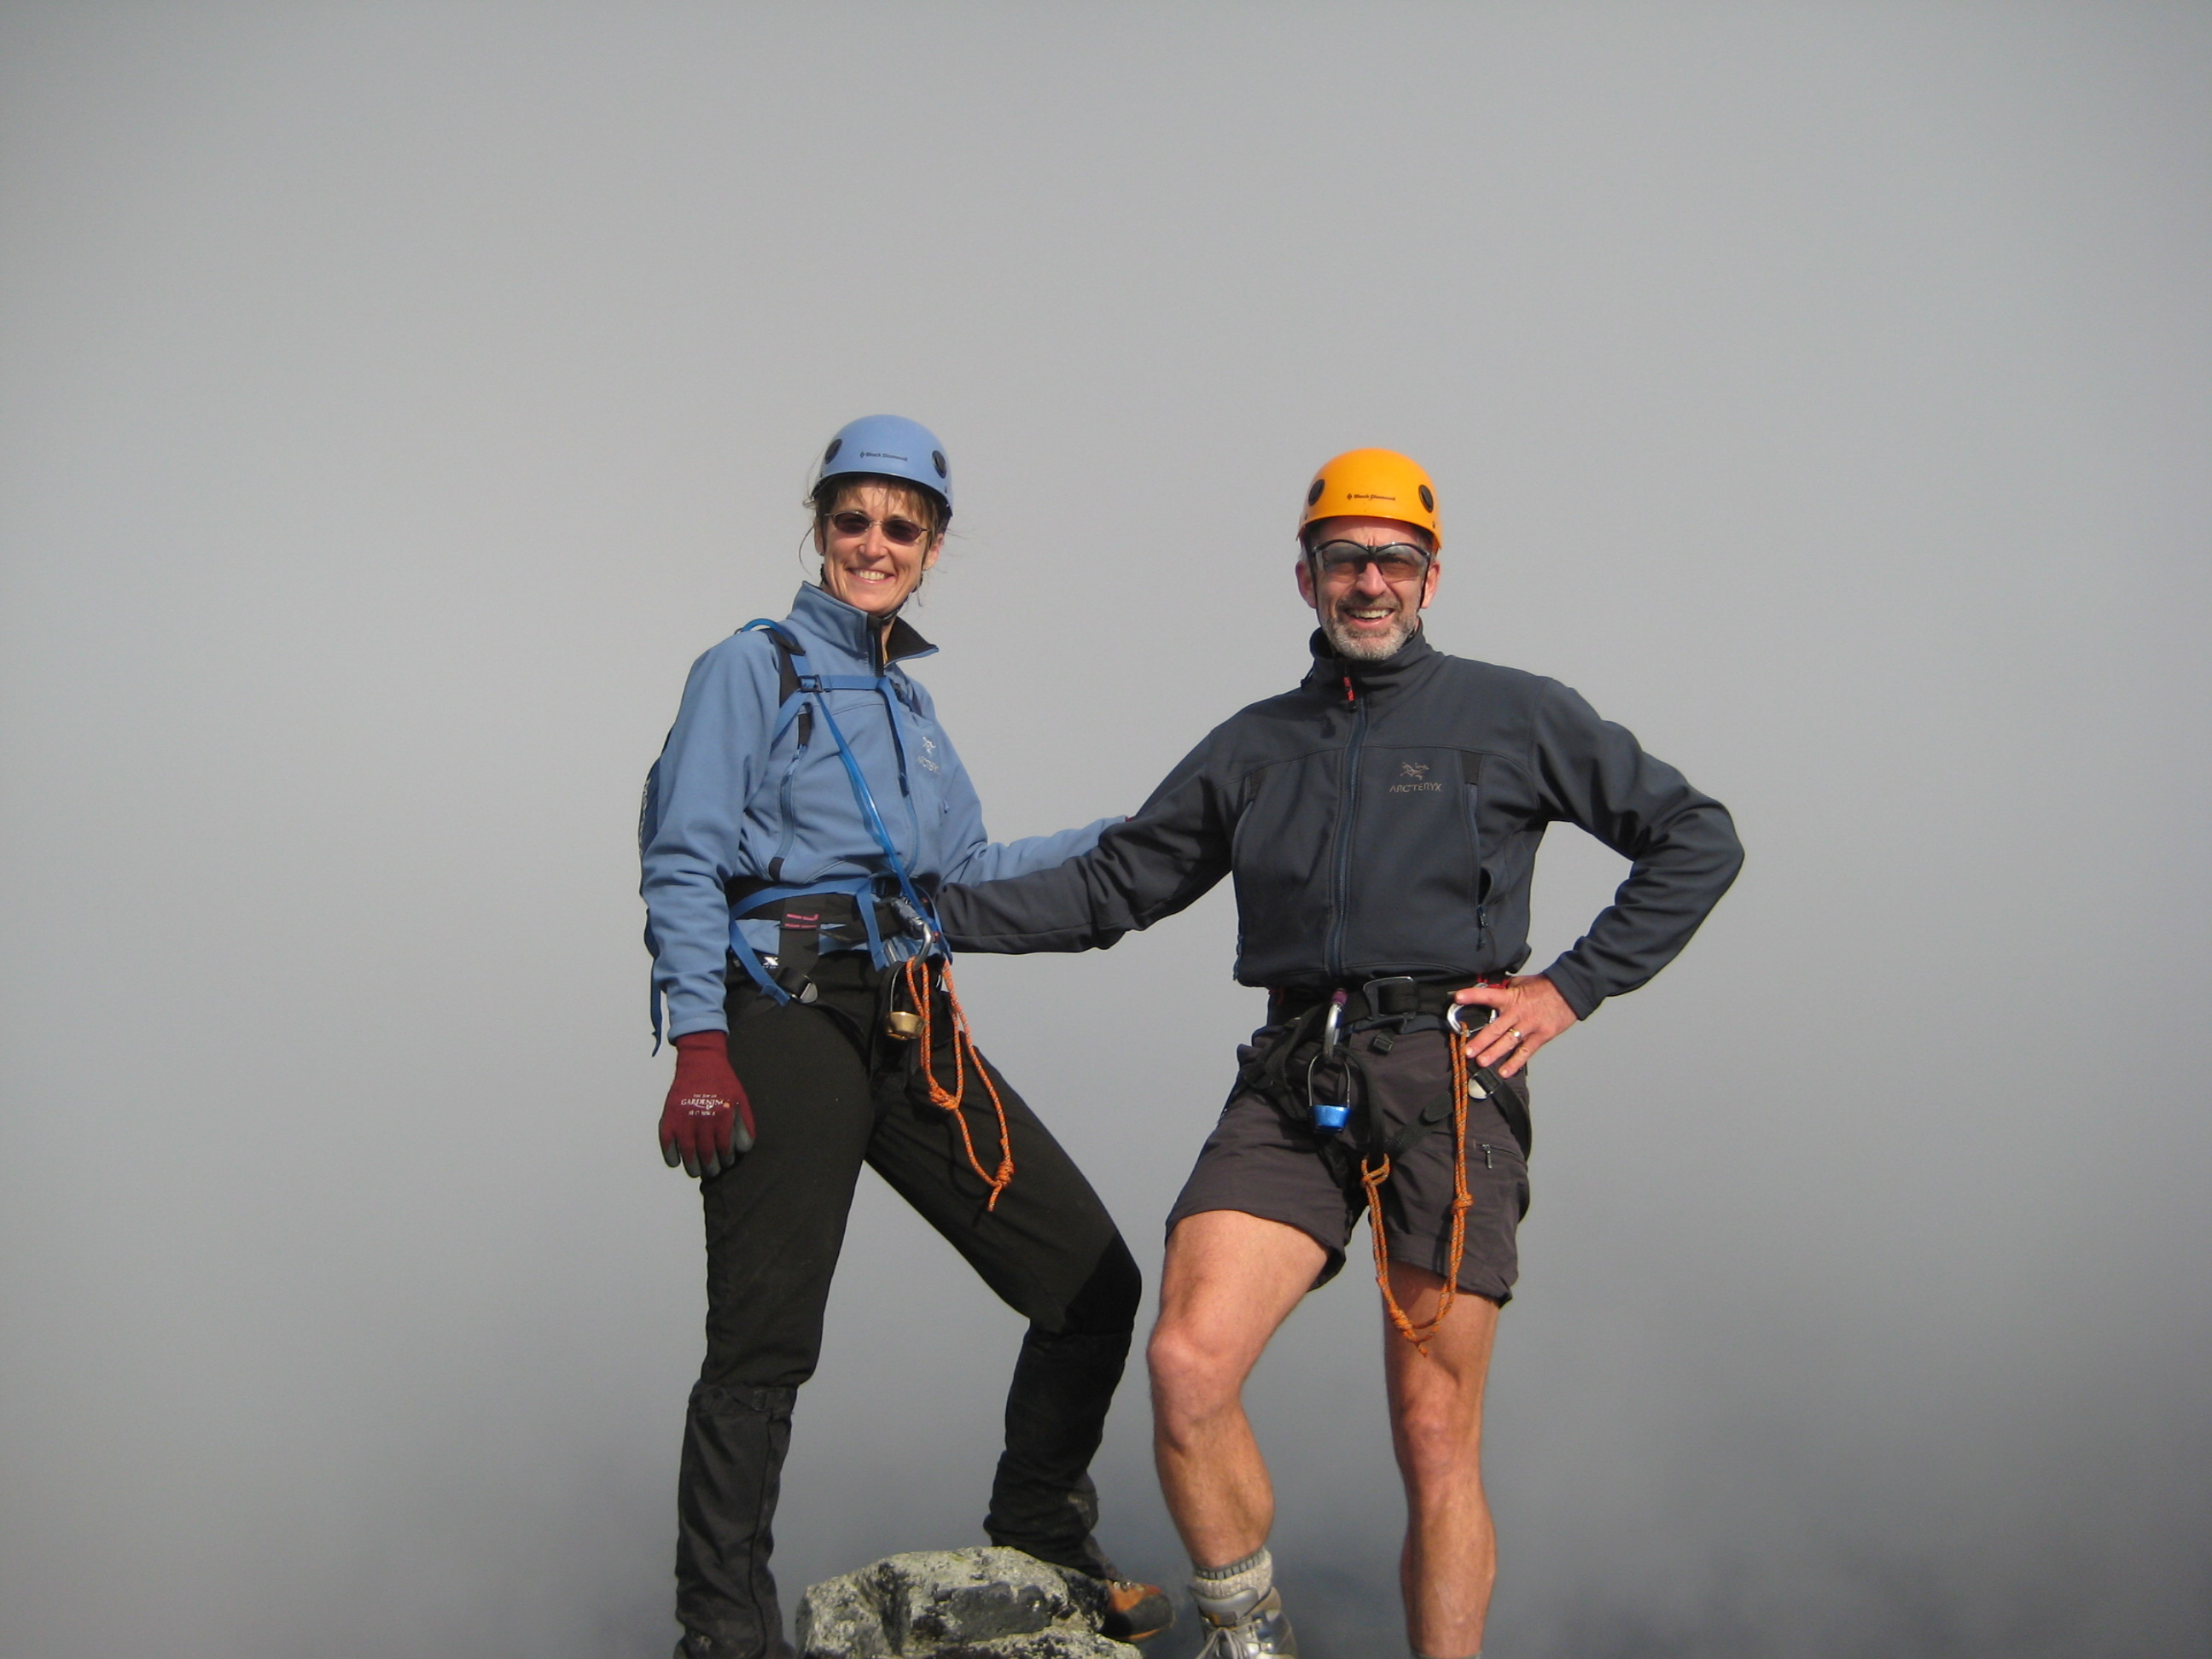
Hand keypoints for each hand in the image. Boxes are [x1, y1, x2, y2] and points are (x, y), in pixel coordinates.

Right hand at [660, 1032, 756, 1177]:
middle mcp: (702, 1117)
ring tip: (697, 1171)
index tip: (726, 1163)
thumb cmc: (723, 1083)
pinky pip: (667, 1142)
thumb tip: (743, 1150)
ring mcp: (683, 1117)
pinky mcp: (668, 1116)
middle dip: (710, 1167)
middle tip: (712, 1172)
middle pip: (706, 1153)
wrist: (700, 1061)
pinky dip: (670, 1156)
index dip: (726, 1159)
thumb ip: (745, 1125)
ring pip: (687, 1152)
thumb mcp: (740, 1100)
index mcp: (722, 1114)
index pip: (724, 1147)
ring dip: (692, 1166)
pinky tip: (676, 1162)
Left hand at [1452, 975, 1576, 1077]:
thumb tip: (1489, 990)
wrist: (1570, 991)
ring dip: (1493, 1053)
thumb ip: (1505, 989)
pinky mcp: (1541, 1036)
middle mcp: (1518, 1013)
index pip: (1488, 995)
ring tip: (1481, 1063)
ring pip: (1508, 1042)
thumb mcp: (1521, 982)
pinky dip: (1515, 1063)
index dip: (1472, 996)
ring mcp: (1530, 1026)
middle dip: (1480, 1041)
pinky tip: (1504, 1072)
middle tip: (1467, 1051)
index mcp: (1511, 997)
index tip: (1457, 998)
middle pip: (1495, 1028)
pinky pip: (1525, 1052)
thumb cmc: (1545, 987)